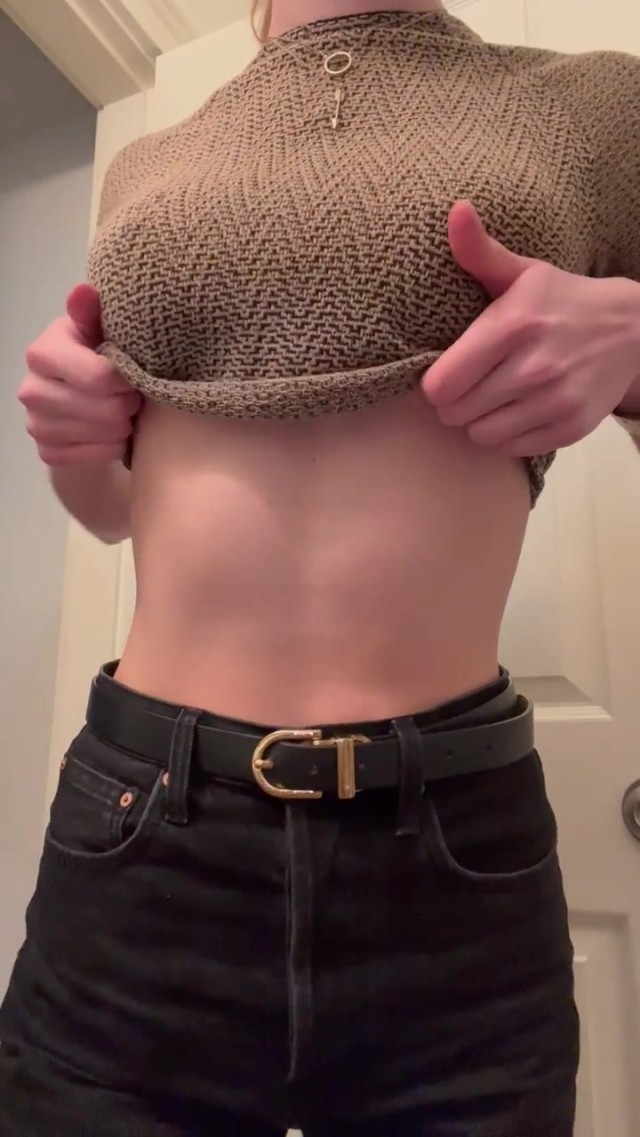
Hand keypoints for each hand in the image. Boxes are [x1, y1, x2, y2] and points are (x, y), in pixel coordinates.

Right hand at [18, 284, 140, 466]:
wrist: (78, 397)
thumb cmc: (94, 354)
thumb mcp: (95, 329)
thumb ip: (91, 312)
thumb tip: (84, 290)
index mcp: (42, 353)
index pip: (99, 377)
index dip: (128, 380)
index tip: (135, 375)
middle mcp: (31, 390)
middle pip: (107, 411)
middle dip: (129, 404)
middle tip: (132, 397)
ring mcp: (36, 424)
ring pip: (104, 434)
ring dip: (123, 425)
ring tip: (123, 412)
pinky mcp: (46, 451)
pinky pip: (95, 456)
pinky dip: (111, 446)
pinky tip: (111, 432)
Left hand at [422, 201, 639, 455]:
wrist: (629, 330)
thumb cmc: (560, 301)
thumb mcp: (522, 272)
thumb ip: (480, 251)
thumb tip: (455, 210)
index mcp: (513, 326)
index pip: (441, 385)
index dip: (437, 384)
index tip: (449, 373)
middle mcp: (534, 367)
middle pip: (456, 413)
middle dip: (456, 403)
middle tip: (471, 386)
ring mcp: (555, 401)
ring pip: (480, 435)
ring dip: (479, 422)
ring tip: (493, 399)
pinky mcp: (569, 427)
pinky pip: (511, 448)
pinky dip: (507, 435)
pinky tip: (517, 411)